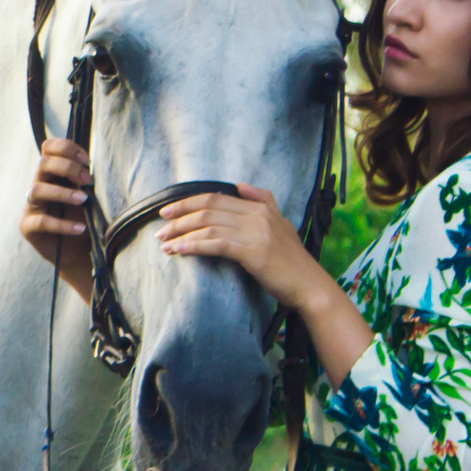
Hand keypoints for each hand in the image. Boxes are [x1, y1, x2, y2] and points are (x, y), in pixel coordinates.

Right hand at [19, 138, 95, 302]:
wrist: (79, 252)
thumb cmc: (84, 219)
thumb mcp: (88, 195)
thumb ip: (86, 180)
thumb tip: (99, 167)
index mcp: (52, 174)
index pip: (49, 148)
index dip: (66, 148)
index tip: (87, 161)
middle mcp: (39, 185)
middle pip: (42, 163)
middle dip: (67, 168)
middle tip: (87, 181)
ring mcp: (31, 206)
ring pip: (37, 190)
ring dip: (62, 193)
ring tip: (83, 201)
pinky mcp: (28, 227)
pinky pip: (41, 221)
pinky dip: (62, 224)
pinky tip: (80, 228)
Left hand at [154, 186, 332, 312]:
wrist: (309, 285)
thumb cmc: (291, 261)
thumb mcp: (281, 223)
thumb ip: (263, 201)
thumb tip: (241, 185)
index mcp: (260, 207)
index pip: (216, 197)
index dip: (188, 202)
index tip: (168, 210)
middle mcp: (256, 215)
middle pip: (208, 208)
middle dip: (179, 216)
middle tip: (160, 227)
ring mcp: (254, 232)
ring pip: (208, 225)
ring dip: (182, 233)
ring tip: (164, 244)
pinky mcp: (252, 251)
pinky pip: (215, 244)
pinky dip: (194, 245)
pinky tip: (179, 250)